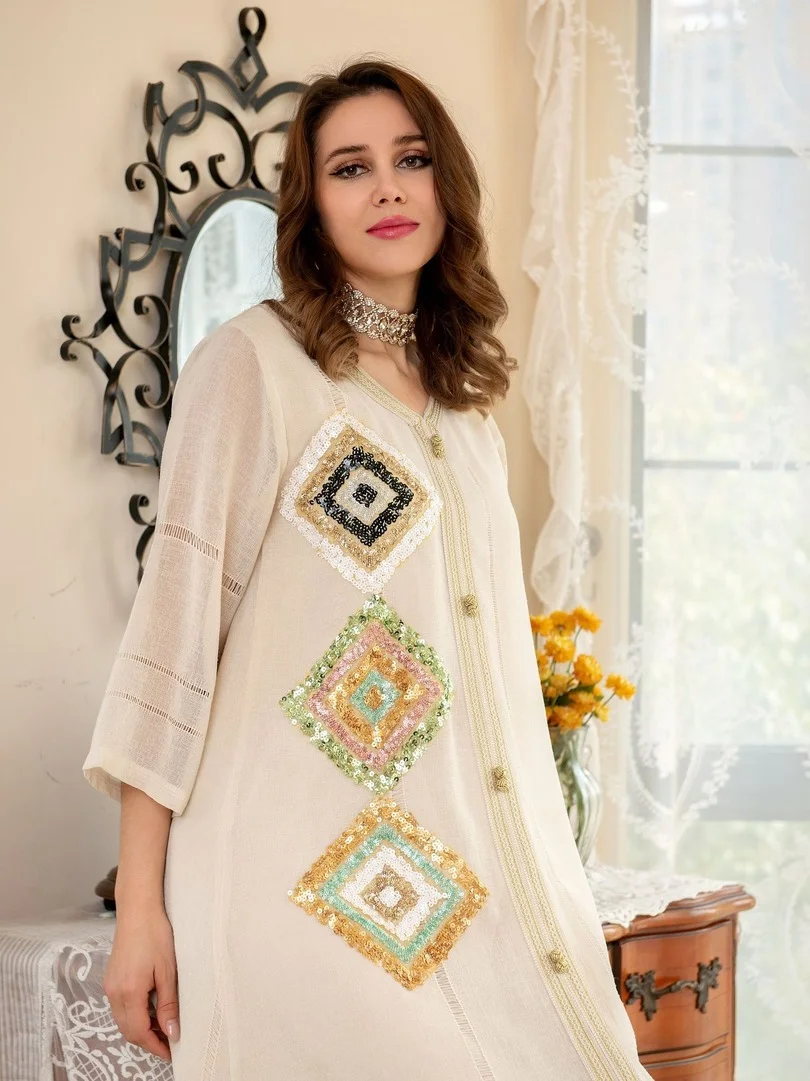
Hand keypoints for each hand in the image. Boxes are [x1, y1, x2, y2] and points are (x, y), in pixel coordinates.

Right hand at [103, 906, 179, 1061]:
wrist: (138, 910)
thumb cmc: (155, 934)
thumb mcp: (167, 971)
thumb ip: (168, 1004)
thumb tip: (171, 1031)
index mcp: (128, 992)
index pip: (139, 1032)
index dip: (154, 1045)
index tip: (170, 1051)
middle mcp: (114, 992)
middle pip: (128, 1030)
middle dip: (147, 1040)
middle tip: (169, 1042)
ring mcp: (110, 986)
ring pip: (123, 1020)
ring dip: (141, 1028)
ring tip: (163, 1026)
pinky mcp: (111, 979)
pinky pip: (120, 1007)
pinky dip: (134, 1015)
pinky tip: (150, 1009)